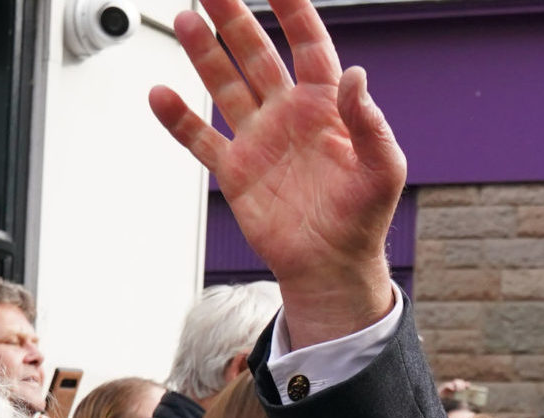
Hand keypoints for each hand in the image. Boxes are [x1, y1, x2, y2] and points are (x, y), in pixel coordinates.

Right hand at [149, 0, 405, 345]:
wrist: (331, 267)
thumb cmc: (363, 220)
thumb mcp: (382, 169)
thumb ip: (370, 122)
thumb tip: (356, 74)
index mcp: (326, 106)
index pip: (308, 44)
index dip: (294, 10)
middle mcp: (288, 115)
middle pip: (255, 53)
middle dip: (234, 17)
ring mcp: (259, 140)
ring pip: (225, 85)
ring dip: (204, 53)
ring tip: (185, 19)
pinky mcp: (235, 171)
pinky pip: (201, 138)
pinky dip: (178, 118)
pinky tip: (160, 94)